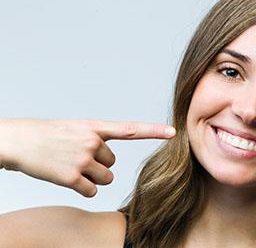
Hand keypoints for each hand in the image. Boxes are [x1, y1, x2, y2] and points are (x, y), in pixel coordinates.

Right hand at [0, 119, 175, 196]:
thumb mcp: (75, 128)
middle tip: (76, 156)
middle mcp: (92, 141)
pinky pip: (92, 190)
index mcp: (94, 127)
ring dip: (92, 178)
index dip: (153, 131)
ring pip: (106, 178)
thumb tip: (109, 161)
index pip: (130, 129)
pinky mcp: (72, 177)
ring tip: (71, 166)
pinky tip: (67, 178)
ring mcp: (82, 159)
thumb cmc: (48, 135)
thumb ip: (97, 138)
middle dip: (97, 164)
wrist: (19, 141)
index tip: (174, 132)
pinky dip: (83, 188)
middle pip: (112, 163)